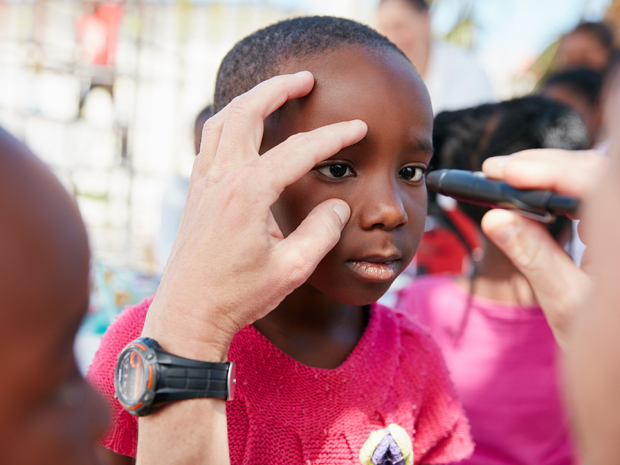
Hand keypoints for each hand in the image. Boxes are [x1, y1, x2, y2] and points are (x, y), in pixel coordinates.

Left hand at [141, 71, 367, 360]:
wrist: (188, 313)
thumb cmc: (238, 296)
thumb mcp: (292, 269)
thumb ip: (322, 231)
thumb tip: (338, 206)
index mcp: (249, 192)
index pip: (300, 150)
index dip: (334, 136)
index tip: (358, 127)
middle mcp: (222, 178)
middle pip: (247, 112)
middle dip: (278, 88)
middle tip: (306, 79)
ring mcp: (203, 182)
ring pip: (221, 120)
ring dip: (249, 99)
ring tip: (274, 92)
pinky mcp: (195, 193)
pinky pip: (208, 141)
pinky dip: (227, 122)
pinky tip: (241, 129)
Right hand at [480, 149, 604, 349]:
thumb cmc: (613, 351)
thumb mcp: (567, 305)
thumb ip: (534, 257)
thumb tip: (496, 219)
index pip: (593, 183)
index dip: (546, 170)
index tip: (502, 172)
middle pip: (596, 172)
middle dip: (545, 167)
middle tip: (496, 172)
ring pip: (598, 178)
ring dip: (553, 175)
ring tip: (508, 179)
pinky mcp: (619, 232)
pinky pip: (600, 194)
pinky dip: (564, 189)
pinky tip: (536, 194)